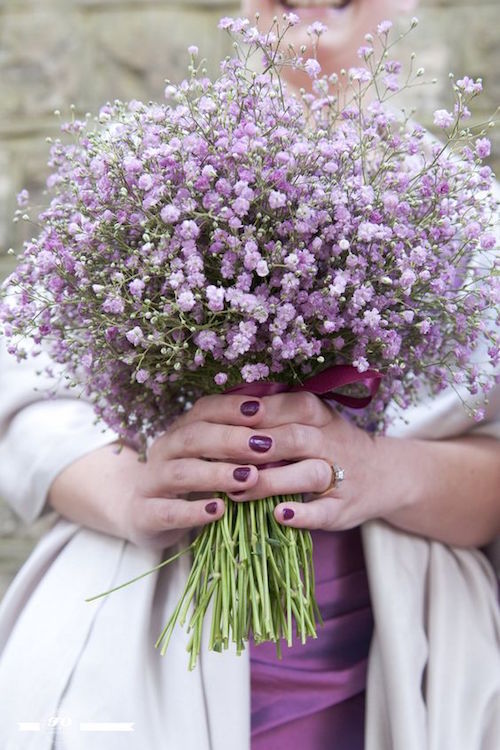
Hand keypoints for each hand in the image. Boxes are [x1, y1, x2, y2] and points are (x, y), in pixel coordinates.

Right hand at [49, 391, 380, 549]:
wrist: (138, 509)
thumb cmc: (189, 477)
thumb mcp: (210, 453)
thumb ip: (238, 433)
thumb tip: (277, 404)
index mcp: (183, 429)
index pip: (206, 409)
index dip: (234, 408)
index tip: (263, 410)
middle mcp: (164, 449)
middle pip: (194, 436)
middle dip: (231, 439)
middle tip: (264, 446)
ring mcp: (151, 482)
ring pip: (181, 471)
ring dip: (216, 473)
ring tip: (248, 478)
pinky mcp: (144, 514)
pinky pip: (167, 511)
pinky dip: (193, 510)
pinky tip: (218, 511)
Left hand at [164, 391, 381, 531]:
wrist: (384, 474)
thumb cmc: (330, 444)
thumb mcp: (309, 421)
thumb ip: (274, 414)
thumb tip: (222, 409)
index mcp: (320, 416)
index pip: (288, 406)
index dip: (255, 414)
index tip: (222, 421)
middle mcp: (332, 442)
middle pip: (295, 438)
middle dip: (258, 446)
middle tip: (220, 457)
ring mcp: (340, 476)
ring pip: (308, 474)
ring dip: (271, 482)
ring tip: (237, 491)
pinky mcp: (343, 508)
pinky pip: (323, 511)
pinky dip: (301, 514)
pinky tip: (277, 515)